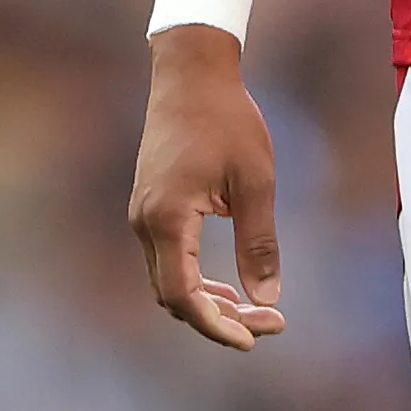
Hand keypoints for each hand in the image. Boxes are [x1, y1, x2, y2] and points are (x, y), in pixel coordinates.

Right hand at [129, 24, 288, 349]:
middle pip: (173, 297)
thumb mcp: (255, 181)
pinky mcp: (148, 206)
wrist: (191, 72)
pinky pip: (166, 259)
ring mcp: (141, 214)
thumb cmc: (227, 119)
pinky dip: (195, 279)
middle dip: (219, 320)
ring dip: (206, 303)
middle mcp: (145, 222)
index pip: (183, 297)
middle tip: (268, 323)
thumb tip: (267, 296)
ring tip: (253, 311)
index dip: (217, 327)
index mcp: (168, 219)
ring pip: (168, 280)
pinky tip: (227, 283)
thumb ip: (259, 242)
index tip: (255, 339)